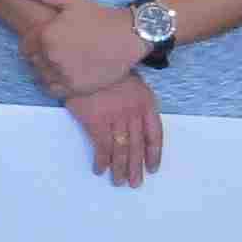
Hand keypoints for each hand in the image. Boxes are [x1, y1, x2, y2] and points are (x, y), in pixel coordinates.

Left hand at [11, 0, 149, 99]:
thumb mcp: (71, 0)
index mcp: (46, 35)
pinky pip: (53, 90)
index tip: (47, 40)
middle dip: (40, 56)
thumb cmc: (99, 16)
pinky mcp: (75, 88)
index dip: (33, 43)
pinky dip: (55, 84)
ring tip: (63, 61)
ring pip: (41, 76)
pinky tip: (66, 74)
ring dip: (47, 70)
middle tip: (58, 50)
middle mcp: (51, 56)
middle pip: (33, 62)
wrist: (128, 36)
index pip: (25, 46)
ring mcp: (63, 73)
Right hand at [65, 73, 165, 187]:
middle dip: (136, 167)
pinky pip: (102, 146)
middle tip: (134, 183)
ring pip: (121, 149)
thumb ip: (136, 102)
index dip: (154, 154)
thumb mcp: (131, 81)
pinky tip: (101, 169)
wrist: (87, 58)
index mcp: (146, 102)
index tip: (152, 168)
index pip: (154, 134)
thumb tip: (136, 124)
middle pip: (137, 146)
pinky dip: (102, 160)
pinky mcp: (96, 120)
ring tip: (119, 182)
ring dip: (120, 168)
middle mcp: (133, 112)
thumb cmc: (107, 71)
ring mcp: (115, 117)